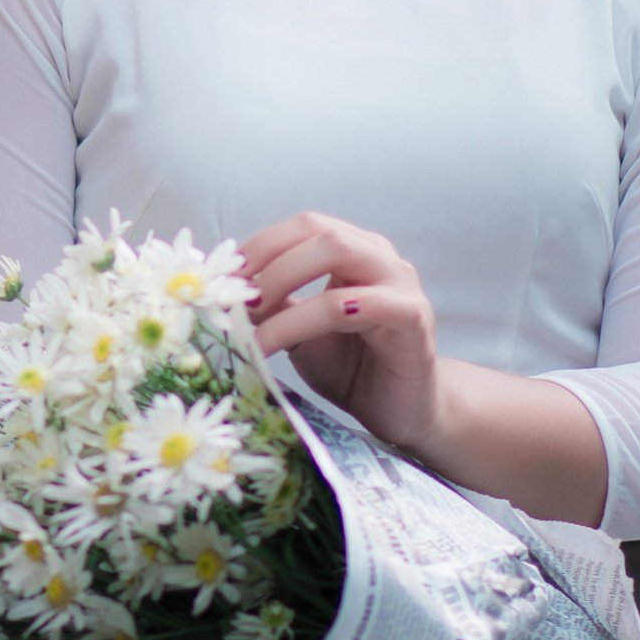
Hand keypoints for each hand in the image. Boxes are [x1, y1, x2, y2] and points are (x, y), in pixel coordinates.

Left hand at [237, 211, 439, 452]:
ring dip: (286, 284)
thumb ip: (274, 307)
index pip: (306, 226)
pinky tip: (286, 342)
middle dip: (271, 262)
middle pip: (322, 233)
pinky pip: (360, 304)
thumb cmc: (354, 368)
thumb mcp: (300, 333)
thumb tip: (228, 291)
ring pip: (340, 255)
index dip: (262, 244)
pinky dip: (312, 319)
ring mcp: (401, 285)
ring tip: (254, 322)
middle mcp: (381, 258)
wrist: (404, 413)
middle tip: (237, 299)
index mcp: (355, 252)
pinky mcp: (413, 318)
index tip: (226, 277)